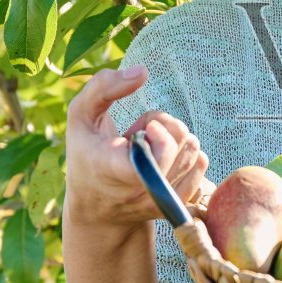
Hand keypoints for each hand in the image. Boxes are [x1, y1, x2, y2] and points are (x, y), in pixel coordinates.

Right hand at [65, 65, 210, 229]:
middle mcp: (140, 191)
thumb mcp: (80, 116)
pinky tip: (164, 159)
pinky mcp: (176, 206)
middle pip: (182, 144)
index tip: (142, 128)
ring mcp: (161, 202)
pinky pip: (201, 166)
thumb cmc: (87, 154)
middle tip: (141, 133)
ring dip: (176, 139)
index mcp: (113, 169)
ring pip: (195, 152)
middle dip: (166, 126)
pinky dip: (187, 153)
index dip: (158, 134)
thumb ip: (103, 87)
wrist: (95, 211)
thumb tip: (143, 71)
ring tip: (150, 146)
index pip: (155, 156)